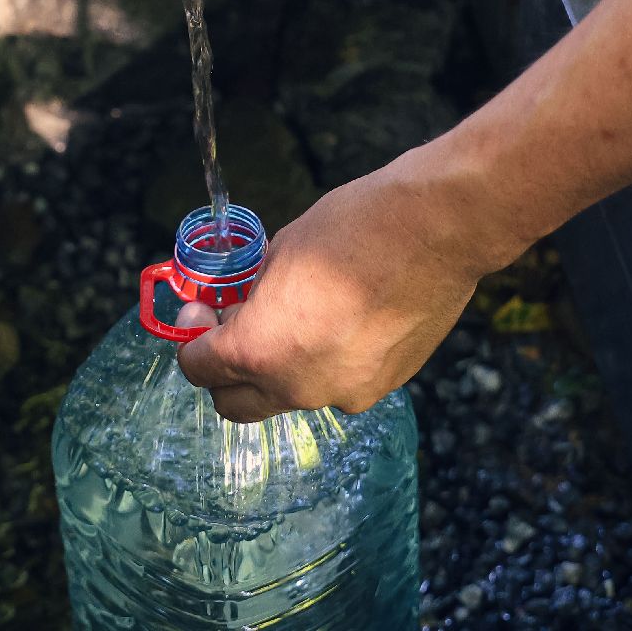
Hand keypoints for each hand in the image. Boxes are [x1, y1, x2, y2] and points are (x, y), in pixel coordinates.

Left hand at [175, 140, 529, 423]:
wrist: (437, 230)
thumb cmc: (354, 227)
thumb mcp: (280, 250)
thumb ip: (253, 293)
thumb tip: (243, 304)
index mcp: (258, 351)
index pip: (199, 369)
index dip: (193, 338)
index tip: (202, 315)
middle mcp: (297, 387)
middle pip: (236, 404)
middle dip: (226, 372)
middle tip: (235, 329)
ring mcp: (345, 393)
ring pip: (291, 396)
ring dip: (280, 368)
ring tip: (300, 318)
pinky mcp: (385, 386)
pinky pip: (339, 384)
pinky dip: (328, 363)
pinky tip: (347, 319)